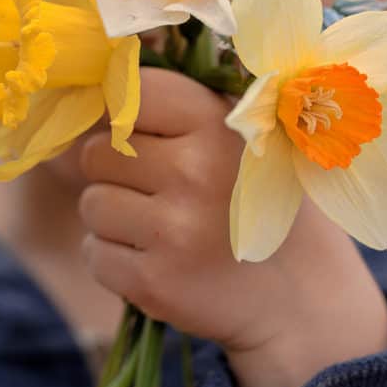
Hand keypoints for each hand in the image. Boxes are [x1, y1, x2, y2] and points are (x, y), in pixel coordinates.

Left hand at [78, 68, 386, 386]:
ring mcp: (174, 230)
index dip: (126, 113)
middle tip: (159, 190)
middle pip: (97, 152)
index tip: (141, 132)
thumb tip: (91, 94)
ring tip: (162, 228)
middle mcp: (194, 172)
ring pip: (90, 204)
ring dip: (114, 218)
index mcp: (217, 124)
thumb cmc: (253, 201)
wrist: (296, 294)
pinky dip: (115, 260)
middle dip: (116, 172)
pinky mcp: (154, 282)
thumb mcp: (238, 137)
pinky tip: (157, 260)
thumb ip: (174, 110)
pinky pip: (93, 254)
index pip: (132, 92)